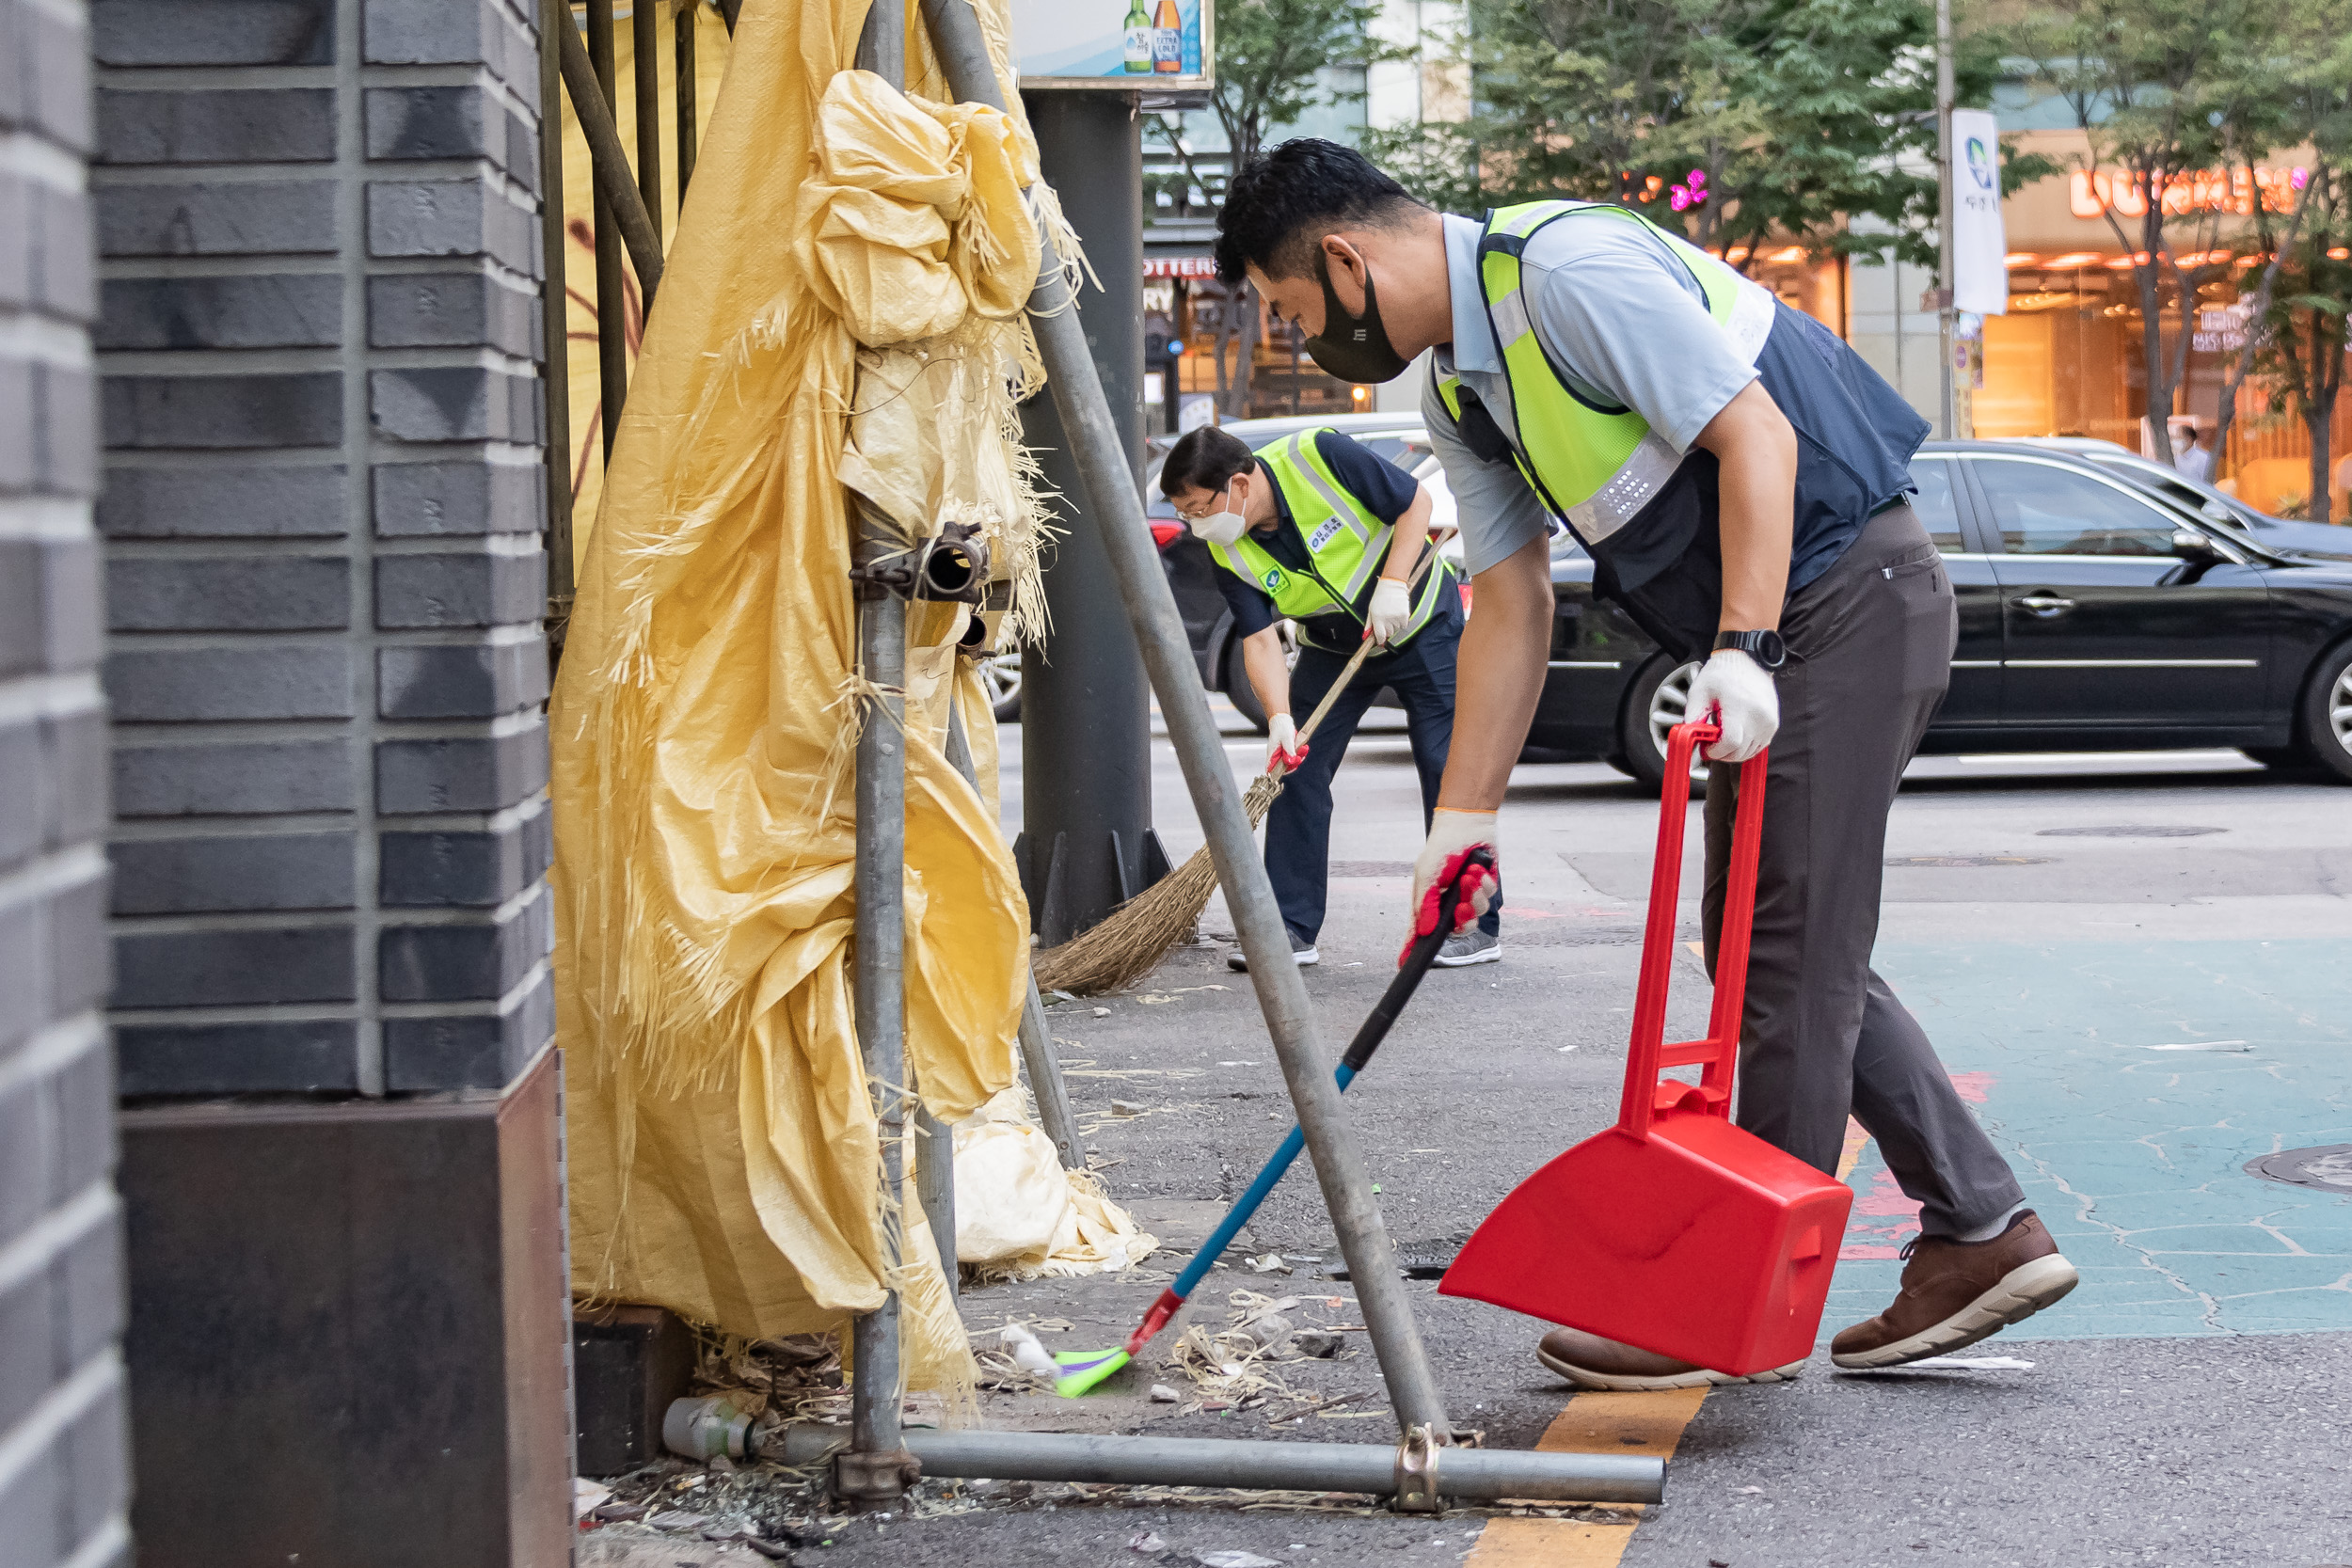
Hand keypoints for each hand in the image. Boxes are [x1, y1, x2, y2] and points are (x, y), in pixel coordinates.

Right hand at [1266, 713, 1307, 772]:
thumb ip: (1289, 750)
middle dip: (1294, 762)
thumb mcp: (1286, 738)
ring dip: (1299, 756)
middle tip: (1299, 756)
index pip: (1271, 769)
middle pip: (1284, 767)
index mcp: (1272, 753)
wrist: (1283, 720)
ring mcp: (1282, 753)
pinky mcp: (1287, 751)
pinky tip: (1303, 747)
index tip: (1289, 768)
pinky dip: (1300, 753)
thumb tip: (1290, 761)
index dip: (1279, 772)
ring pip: (1291, 761)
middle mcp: (1276, 755)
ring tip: (1303, 748)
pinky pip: (1294, 756)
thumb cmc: (1281, 727)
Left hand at [1365, 576, 1411, 647]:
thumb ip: (1369, 624)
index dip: (1380, 640)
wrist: (1392, 586)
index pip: (1379, 635)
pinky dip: (1401, 622)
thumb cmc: (1379, 598)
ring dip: (1394, 624)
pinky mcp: (1404, 615)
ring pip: (1396, 629)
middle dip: (1387, 629)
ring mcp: (1396, 617)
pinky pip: (1403, 625)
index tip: (1380, 640)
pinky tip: (1398, 613)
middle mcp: (1387, 618)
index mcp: (1377, 618)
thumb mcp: (1371, 611)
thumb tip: (1366, 637)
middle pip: (1389, 633)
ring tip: (1392, 613)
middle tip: (1386, 619)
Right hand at [1406, 808, 1497, 951]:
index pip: (1418, 932)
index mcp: (1428, 903)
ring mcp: (1467, 897)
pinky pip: (1488, 899)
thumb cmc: (1441, 847)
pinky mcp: (1484, 889)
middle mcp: (1447, 904)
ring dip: (1474, 896)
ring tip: (1470, 875)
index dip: (1411, 949)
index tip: (1404, 964)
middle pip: (1457, 930)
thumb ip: (1425, 904)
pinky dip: (1484, 884)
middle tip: (1462, 905)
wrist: (1467, 825)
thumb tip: (1424, 931)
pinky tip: (1478, 869)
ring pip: (1476, 915)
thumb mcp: (1427, 874)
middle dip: (1463, 917)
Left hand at [1686, 647, 1778, 761]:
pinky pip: (1759, 746)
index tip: (1706, 749)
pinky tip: (1736, 736)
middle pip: (1740, 752)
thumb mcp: (1699, 692)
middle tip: (1711, 745)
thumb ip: (1693, 717)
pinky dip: (1746, 747)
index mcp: (1739, 708)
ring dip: (1734, 752)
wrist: (1747, 660)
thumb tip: (1689, 739)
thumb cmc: (1723, 674)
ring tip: (1723, 738)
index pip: (1730, 744)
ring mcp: (1769, 721)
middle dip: (1722, 754)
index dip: (1715, 752)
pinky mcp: (1773, 723)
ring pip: (1750, 752)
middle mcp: (1758, 717)